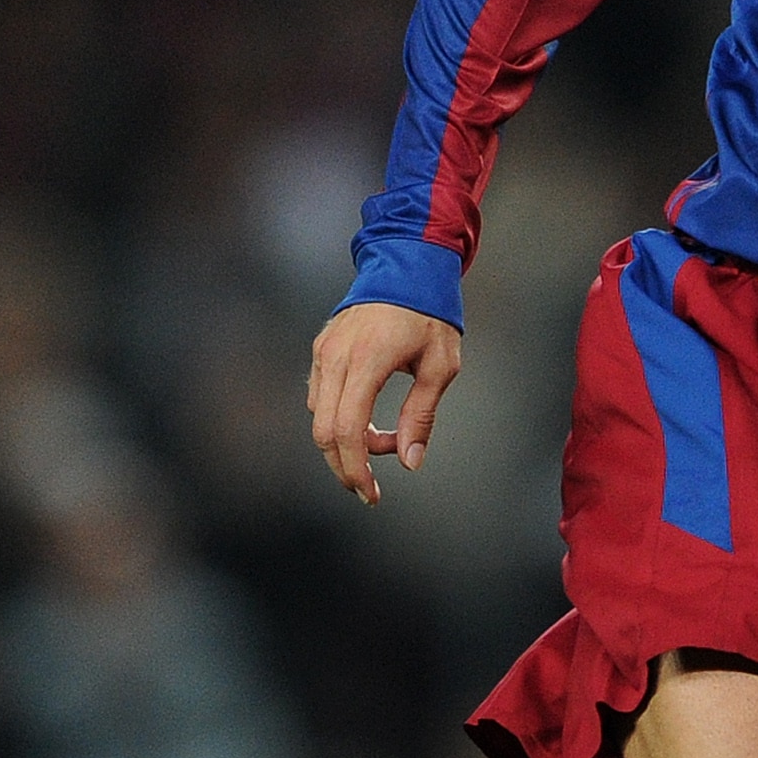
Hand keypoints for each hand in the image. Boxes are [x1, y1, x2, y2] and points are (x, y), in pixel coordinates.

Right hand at [307, 302, 461, 504]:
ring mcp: (324, 353)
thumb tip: (409, 462)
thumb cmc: (430, 313)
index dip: (355, 469)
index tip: (371, 493)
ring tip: (386, 440)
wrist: (406, 264)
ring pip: (318, 417)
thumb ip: (421, 415)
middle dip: (345, 467)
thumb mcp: (440, 367)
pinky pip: (319, 398)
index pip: (347, 430)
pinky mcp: (321, 350)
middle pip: (324, 432)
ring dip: (346, 442)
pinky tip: (367, 420)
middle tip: (371, 488)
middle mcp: (336, 357)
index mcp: (367, 361)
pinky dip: (338, 420)